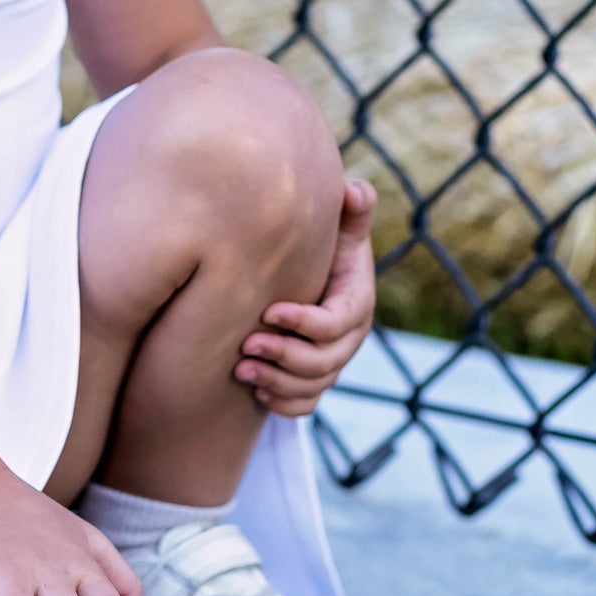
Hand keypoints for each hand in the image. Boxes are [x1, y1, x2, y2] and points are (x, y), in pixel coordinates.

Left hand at [233, 176, 377, 416]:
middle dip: (284, 356)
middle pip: (323, 362)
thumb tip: (354, 189)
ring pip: (311, 387)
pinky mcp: (313, 380)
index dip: (304, 322)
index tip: (268, 311)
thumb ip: (352, 210)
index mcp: (356, 304)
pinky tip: (255, 393)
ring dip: (276, 383)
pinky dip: (282, 404)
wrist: (316, 275)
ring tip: (239, 369)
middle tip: (246, 344)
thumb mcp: (341, 227)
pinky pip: (304, 405)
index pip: (335, 323)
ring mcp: (331, 363)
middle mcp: (347, 339)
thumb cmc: (326, 246)